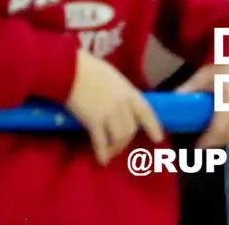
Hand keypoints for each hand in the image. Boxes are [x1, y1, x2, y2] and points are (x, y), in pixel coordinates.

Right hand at [65, 49, 162, 164]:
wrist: (70, 69)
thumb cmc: (89, 68)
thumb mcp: (111, 76)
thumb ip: (119, 91)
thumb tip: (120, 103)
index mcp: (128, 91)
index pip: (145, 111)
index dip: (153, 125)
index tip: (158, 138)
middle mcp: (122, 104)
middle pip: (131, 129)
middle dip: (126, 140)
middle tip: (119, 145)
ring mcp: (108, 113)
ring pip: (119, 138)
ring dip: (115, 148)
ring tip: (109, 153)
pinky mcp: (93, 121)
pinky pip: (101, 142)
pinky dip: (102, 153)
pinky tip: (102, 160)